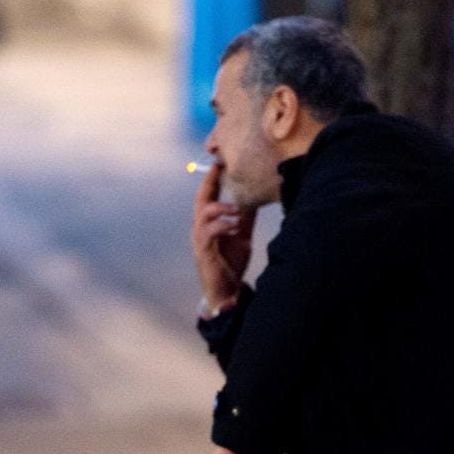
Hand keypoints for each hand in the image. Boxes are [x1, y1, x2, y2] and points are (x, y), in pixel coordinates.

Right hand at [191, 164, 255, 312]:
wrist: (227, 292)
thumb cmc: (231, 264)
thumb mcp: (241, 236)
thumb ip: (244, 219)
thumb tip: (254, 200)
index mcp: (209, 223)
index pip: (207, 196)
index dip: (212, 178)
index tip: (219, 162)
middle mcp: (200, 228)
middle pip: (200, 199)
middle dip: (209, 182)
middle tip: (220, 168)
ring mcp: (200, 240)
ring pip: (202, 213)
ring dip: (221, 207)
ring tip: (237, 209)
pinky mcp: (203, 252)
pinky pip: (209, 233)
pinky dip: (222, 226)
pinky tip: (235, 226)